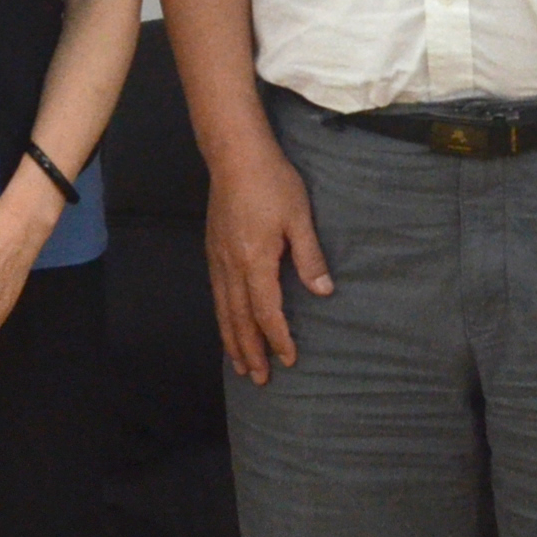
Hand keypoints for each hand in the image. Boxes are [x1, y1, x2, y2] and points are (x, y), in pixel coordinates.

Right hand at [205, 138, 332, 383]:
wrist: (235, 156)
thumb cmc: (273, 182)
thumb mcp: (299, 217)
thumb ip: (309, 257)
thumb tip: (323, 291)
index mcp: (255, 261)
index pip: (266, 312)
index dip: (278, 338)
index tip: (288, 360)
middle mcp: (231, 267)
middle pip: (239, 320)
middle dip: (250, 352)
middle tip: (259, 380)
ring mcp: (218, 259)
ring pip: (224, 311)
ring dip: (232, 341)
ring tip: (240, 365)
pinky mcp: (213, 250)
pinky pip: (217, 296)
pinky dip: (223, 319)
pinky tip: (228, 326)